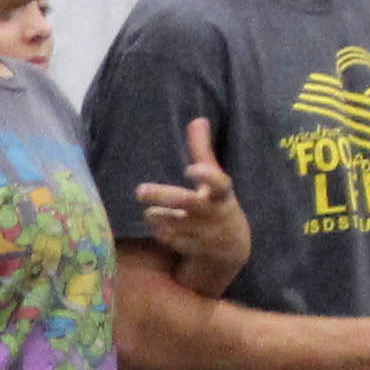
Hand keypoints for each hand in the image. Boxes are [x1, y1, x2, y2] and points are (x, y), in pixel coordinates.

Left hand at [136, 117, 249, 296]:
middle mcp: (213, 213)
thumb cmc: (217, 204)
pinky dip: (159, 231)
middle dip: (163, 196)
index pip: (219, 183)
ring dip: (156, 215)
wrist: (230, 248)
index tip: (191, 169)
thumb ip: (203, 152)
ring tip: (151, 211)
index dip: (206, 177)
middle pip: (187, 203)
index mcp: (222, 194)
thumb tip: (197, 120)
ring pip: (171, 222)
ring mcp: (203, 233)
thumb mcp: (215, 180)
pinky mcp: (192, 249)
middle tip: (139, 191)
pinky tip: (158, 226)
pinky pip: (168, 239)